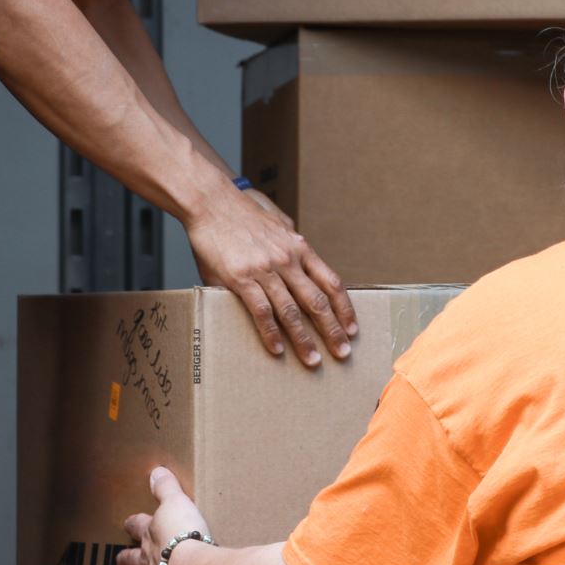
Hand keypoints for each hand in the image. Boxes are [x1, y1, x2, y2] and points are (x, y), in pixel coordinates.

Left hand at [119, 467, 213, 564]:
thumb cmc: (185, 534)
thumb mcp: (177, 503)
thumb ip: (166, 488)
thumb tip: (155, 471)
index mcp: (149, 536)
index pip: (137, 526)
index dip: (133, 525)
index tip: (130, 524)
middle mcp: (145, 562)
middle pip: (130, 560)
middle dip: (125, 560)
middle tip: (120, 561)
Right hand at [183, 186, 357, 364]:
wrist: (213, 203)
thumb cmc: (243, 215)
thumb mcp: (278, 226)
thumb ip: (291, 248)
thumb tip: (299, 268)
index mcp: (300, 248)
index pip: (331, 282)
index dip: (345, 308)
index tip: (352, 329)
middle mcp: (288, 259)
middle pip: (317, 301)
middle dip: (333, 330)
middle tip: (342, 353)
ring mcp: (265, 269)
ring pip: (291, 311)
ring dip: (304, 339)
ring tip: (313, 360)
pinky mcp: (241, 278)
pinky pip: (261, 311)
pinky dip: (270, 333)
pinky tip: (277, 349)